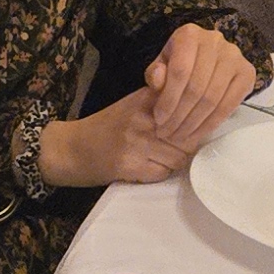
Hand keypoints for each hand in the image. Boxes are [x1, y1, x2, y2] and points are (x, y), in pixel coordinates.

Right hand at [42, 28, 256, 189]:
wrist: (71, 149)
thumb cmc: (107, 126)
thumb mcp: (133, 104)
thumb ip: (162, 100)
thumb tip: (201, 102)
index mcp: (144, 101)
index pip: (186, 107)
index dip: (199, 118)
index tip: (202, 123)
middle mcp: (141, 120)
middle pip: (187, 135)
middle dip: (190, 142)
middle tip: (186, 144)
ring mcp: (136, 144)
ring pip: (179, 156)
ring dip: (178, 159)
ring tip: (166, 156)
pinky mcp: (130, 166)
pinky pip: (163, 172)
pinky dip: (163, 172)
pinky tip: (152, 166)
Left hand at [139, 21, 259, 155]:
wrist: (203, 58)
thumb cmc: (178, 62)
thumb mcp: (161, 64)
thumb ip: (155, 74)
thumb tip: (158, 80)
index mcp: (189, 34)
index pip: (179, 72)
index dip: (168, 100)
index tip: (159, 120)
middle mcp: (215, 40)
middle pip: (196, 88)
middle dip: (180, 116)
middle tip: (168, 134)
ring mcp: (234, 56)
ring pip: (212, 98)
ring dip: (194, 123)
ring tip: (180, 136)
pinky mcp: (247, 72)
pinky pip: (230, 104)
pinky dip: (213, 122)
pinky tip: (199, 132)